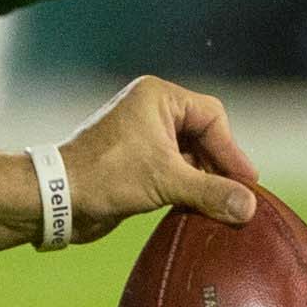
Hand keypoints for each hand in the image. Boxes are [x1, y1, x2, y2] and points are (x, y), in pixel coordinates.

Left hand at [57, 75, 259, 240]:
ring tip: (222, 208)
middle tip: (238, 198)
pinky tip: (199, 210)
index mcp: (158, 97)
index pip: (212, 118)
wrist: (57, 198)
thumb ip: (211, 191)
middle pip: (203, 136)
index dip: (231, 151)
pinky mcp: (136, 162)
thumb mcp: (166, 181)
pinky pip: (173, 170)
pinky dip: (187, 188)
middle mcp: (152, 110)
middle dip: (219, 167)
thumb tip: (249, 206)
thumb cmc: (106, 176)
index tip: (247, 182)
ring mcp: (143, 136)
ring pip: (189, 156)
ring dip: (204, 181)